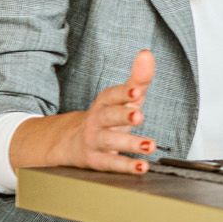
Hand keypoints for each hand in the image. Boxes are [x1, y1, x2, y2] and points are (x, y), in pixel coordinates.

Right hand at [13, 48, 156, 173]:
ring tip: (150, 145)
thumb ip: (138, 79)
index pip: (112, 95)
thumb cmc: (107, 118)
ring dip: (130, 143)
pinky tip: (142, 167)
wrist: (72, 142)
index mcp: (104, 103)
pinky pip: (111, 163)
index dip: (123, 93)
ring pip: (110, 141)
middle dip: (123, 115)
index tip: (136, 91)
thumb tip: (147, 54)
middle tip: (138, 115)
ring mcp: (95, 140)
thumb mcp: (122, 98)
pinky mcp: (96, 160)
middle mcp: (97, 120)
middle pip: (108, 116)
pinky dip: (126, 166)